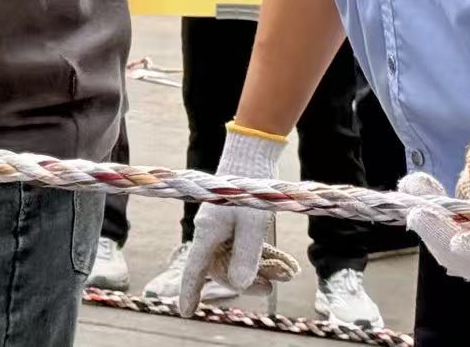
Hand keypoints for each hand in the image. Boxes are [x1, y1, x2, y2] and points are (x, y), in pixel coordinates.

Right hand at [178, 126, 299, 314]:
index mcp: (207, 234)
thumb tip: (239, 286)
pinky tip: (280, 260)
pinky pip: (242, 247)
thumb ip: (246, 257)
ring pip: (235, 258)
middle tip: (273, 286)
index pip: (194, 270)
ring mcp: (221, 227)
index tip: (184, 312)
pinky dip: (259, 255)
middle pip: (222, 268)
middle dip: (246, 281)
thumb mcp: (253, 227)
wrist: (250, 157)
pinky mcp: (232, 221)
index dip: (190, 292)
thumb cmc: (250, 191)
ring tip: (285, 273)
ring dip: (258, 269)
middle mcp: (210, 232)